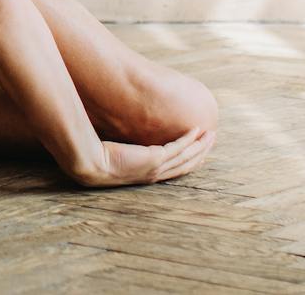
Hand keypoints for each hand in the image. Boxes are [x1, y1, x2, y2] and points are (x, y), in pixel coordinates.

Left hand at [70, 126, 214, 187]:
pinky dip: (187, 139)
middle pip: (186, 164)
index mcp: (149, 175)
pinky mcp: (154, 159)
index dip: (190, 161)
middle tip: (212, 140)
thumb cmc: (100, 160)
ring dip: (200, 146)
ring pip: (186, 157)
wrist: (92, 165)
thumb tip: (124, 134)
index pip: (176, 169)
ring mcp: (156, 168)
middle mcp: (156, 174)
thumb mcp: (118, 155)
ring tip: (211, 135)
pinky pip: (177, 148)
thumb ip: (126, 148)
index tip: (200, 153)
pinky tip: (195, 130)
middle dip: (201, 152)